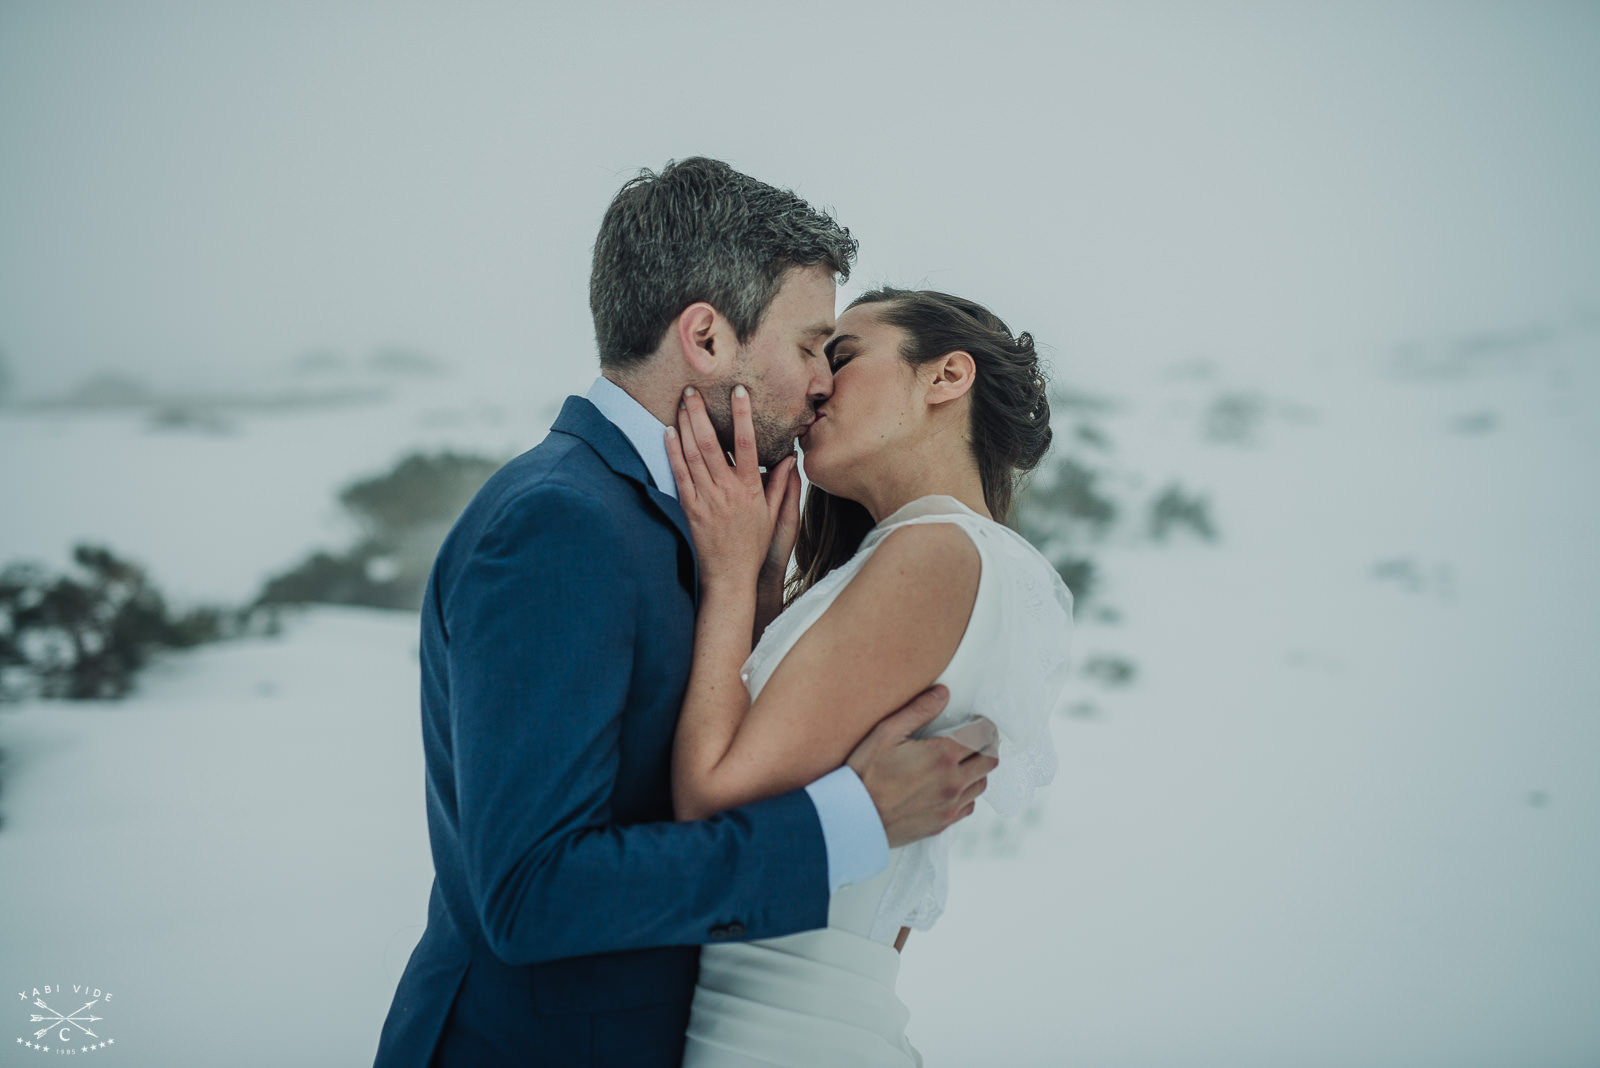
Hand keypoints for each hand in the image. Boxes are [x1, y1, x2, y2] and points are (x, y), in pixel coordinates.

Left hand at [666, 385, 796, 591]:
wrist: (730, 575)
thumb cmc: (753, 545)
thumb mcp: (774, 515)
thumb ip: (780, 484)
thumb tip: (790, 457)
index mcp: (749, 488)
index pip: (746, 444)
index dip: (742, 415)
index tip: (738, 391)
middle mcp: (727, 490)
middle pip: (711, 443)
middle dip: (701, 413)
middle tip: (693, 389)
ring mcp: (706, 498)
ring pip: (692, 455)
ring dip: (685, 426)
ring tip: (682, 403)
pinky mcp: (690, 508)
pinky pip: (679, 474)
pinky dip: (673, 451)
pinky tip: (669, 432)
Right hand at [845, 686, 997, 848]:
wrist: (854, 818)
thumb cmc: (865, 773)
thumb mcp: (886, 733)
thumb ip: (918, 711)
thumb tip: (942, 694)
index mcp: (943, 756)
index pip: (983, 736)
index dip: (984, 725)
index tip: (977, 722)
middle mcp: (953, 782)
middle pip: (990, 760)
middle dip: (986, 745)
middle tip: (974, 739)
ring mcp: (950, 805)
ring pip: (982, 784)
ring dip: (978, 770)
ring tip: (963, 761)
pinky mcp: (943, 823)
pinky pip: (969, 806)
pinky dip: (967, 793)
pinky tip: (951, 785)